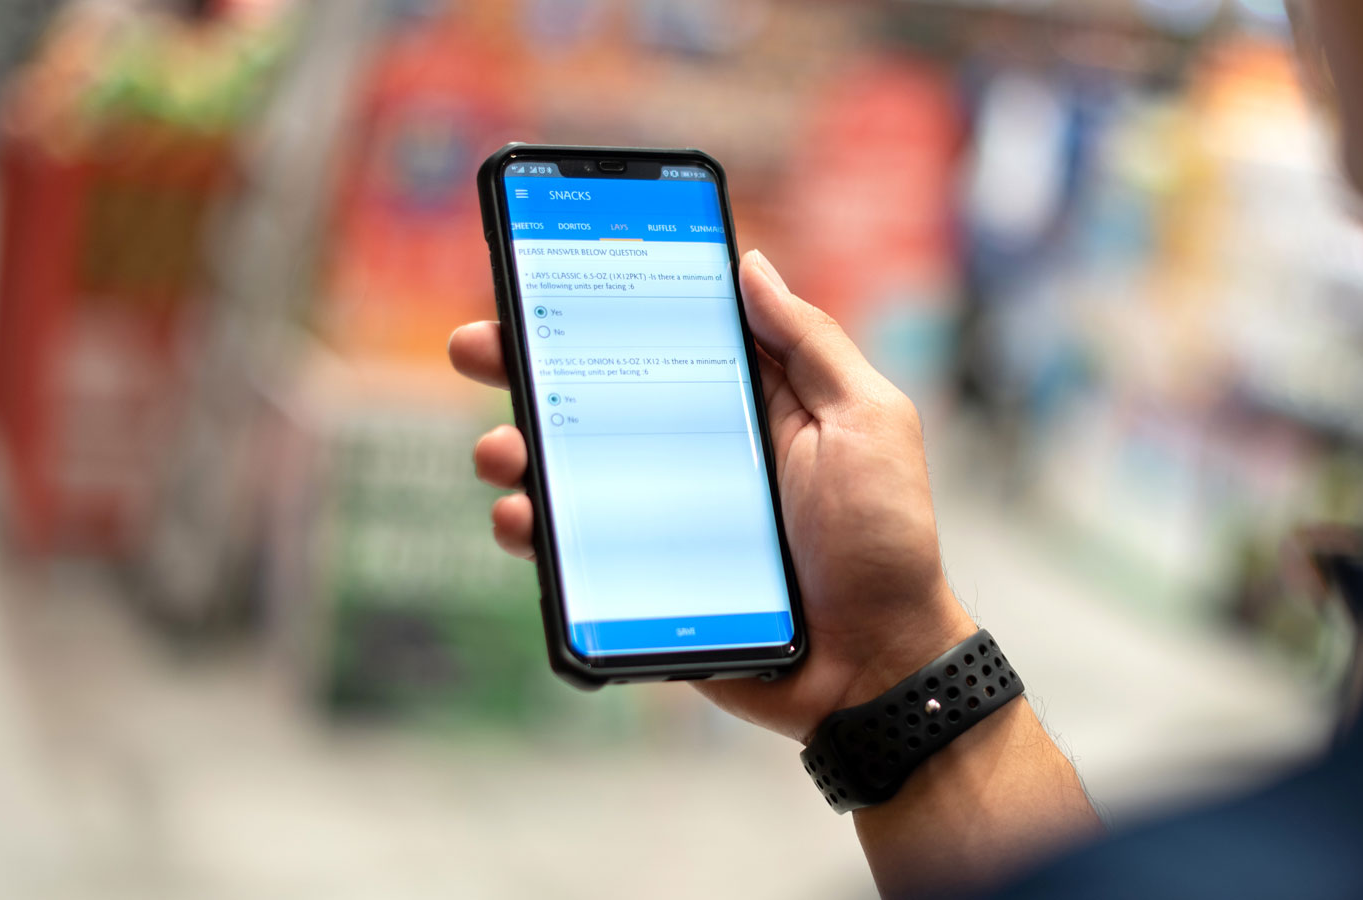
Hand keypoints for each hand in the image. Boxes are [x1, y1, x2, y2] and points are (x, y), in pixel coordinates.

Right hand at [448, 250, 974, 741]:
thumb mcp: (866, 420)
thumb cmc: (883, 539)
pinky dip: (533, 530)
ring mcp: (661, 513)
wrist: (875, 664)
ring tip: (500, 453)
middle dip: (528, 366)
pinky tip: (521, 521)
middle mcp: (695, 449)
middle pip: (596, 394)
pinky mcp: (642, 576)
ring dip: (519, 452)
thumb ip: (809, 342)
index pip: (661, 337)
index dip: (604, 306)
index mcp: (747, 401)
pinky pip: (573, 547)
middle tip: (478, 348)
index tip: (545, 274)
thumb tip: (749, 264)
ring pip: (570, 470)